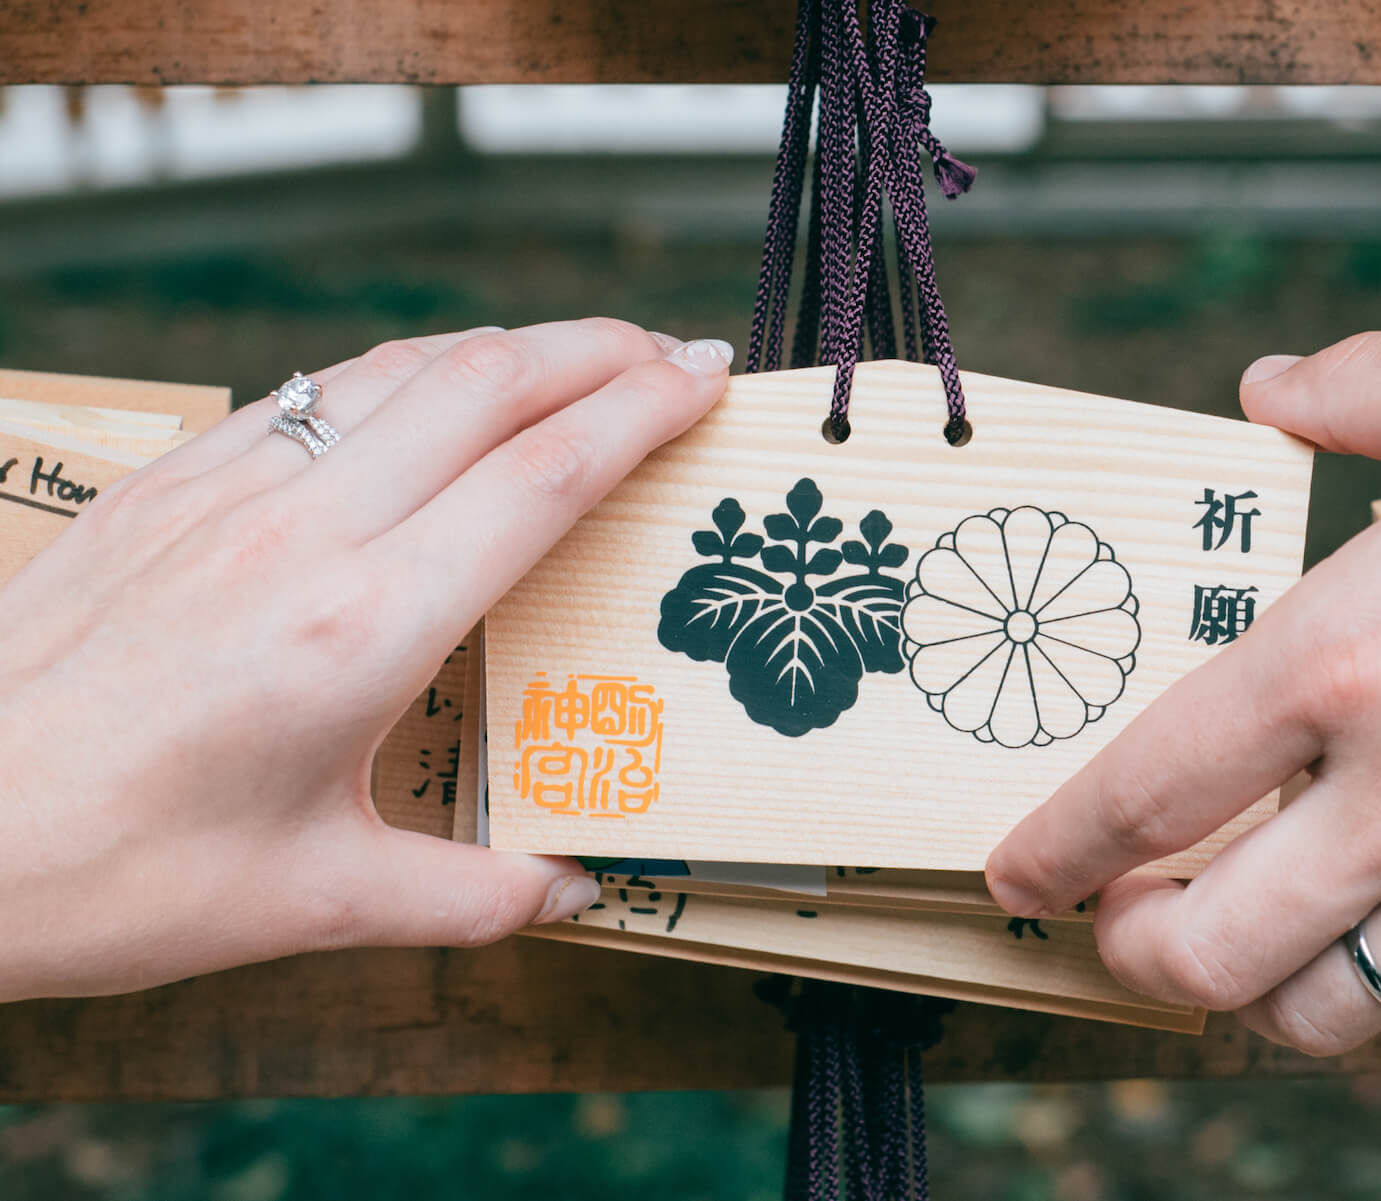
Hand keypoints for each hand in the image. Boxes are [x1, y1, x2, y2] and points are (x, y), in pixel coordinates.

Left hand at [0, 319, 730, 1000]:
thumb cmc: (118, 874)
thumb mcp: (316, 902)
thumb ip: (470, 896)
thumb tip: (573, 892)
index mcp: (364, 629)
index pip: (541, 478)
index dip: (640, 413)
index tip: (703, 383)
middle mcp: (305, 534)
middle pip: (489, 387)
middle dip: (601, 350)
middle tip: (678, 352)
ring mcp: (230, 492)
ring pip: (403, 369)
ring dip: (512, 345)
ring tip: (583, 355)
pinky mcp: (171, 483)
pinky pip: (318, 393)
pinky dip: (407, 372)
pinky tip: (434, 392)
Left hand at [987, 319, 1380, 1070]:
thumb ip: (1361, 390)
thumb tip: (1270, 386)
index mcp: (1345, 658)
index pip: (1145, 790)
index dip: (1056, 850)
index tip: (1022, 875)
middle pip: (1206, 947)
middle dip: (1136, 948)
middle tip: (1127, 920)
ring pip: (1323, 1016)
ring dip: (1259, 994)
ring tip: (1252, 948)